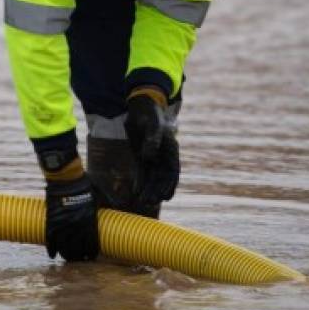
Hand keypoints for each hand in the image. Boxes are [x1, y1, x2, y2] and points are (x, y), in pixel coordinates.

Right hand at [38, 149, 99, 260]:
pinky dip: (51, 249)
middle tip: (78, 259)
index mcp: (90, 222)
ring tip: (66, 258)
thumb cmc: (85, 185)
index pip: (92, 245)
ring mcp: (64, 225)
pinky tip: (52, 255)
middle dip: (78, 257)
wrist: (67, 178)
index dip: (91, 254)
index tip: (90, 257)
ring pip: (64, 248)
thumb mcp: (99, 195)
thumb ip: (108, 203)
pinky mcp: (52, 221)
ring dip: (65, 255)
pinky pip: (51, 240)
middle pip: (78, 250)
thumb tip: (118, 206)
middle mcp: (77, 227)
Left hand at [125, 87, 180, 208]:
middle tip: (149, 203)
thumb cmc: (149, 113)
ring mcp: (153, 157)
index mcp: (170, 149)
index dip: (170, 185)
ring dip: (148, 191)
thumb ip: (152, 139)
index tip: (165, 197)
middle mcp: (163, 156)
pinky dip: (140, 183)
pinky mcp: (141, 157)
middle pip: (162, 178)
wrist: (140, 106)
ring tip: (142, 203)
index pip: (172, 171)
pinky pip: (142, 173)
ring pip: (152, 179)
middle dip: (157, 192)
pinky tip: (136, 193)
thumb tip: (150, 156)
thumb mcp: (152, 124)